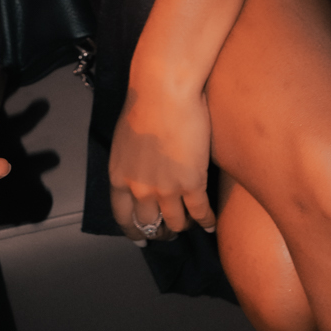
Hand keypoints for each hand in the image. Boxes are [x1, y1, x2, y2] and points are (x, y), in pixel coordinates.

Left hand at [108, 77, 215, 240]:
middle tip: (170, 232)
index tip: (141, 238)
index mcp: (119, 177)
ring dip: (183, 226)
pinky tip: (211, 223)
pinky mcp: (192, 184)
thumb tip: (139, 171)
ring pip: (176, 223)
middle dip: (160, 232)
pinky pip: (200, 213)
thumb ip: (130, 163)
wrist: (164, 92)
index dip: (134, 231)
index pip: (123, 217)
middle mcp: (139, 189)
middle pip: (150, 224)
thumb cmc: (144, 104)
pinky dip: (206, 221)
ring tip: (190, 224)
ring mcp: (166, 190)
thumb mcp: (125, 140)